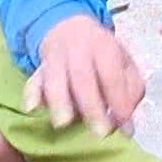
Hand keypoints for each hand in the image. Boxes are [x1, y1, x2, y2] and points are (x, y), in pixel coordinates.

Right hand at [25, 14, 144, 135]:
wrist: (69, 28)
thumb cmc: (103, 54)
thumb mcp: (124, 63)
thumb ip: (130, 93)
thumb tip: (127, 129)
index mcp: (104, 46)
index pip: (112, 75)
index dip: (118, 100)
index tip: (122, 125)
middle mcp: (78, 50)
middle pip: (82, 78)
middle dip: (91, 107)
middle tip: (100, 133)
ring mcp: (55, 59)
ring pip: (55, 79)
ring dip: (59, 101)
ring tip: (63, 124)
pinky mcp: (39, 69)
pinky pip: (33, 81)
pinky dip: (31, 94)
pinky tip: (32, 109)